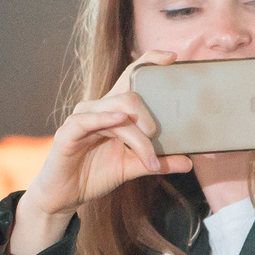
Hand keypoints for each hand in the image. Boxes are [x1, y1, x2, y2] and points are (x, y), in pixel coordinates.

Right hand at [7, 54, 192, 254]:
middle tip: (157, 140)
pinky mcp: (68, 132)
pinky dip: (105, 118)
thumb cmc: (96, 174)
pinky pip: (88, 119)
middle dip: (149, 115)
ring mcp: (83, 118)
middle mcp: (99, 108)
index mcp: (114, 111)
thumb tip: (189, 162)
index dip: (149, 62)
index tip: (172, 58)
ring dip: (137, 136)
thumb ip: (158, 162)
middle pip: (129, 93)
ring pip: (116, 110)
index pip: (131, 77)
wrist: (65, 196)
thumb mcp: (133, 167)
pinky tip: (119, 121)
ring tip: (148, 156)